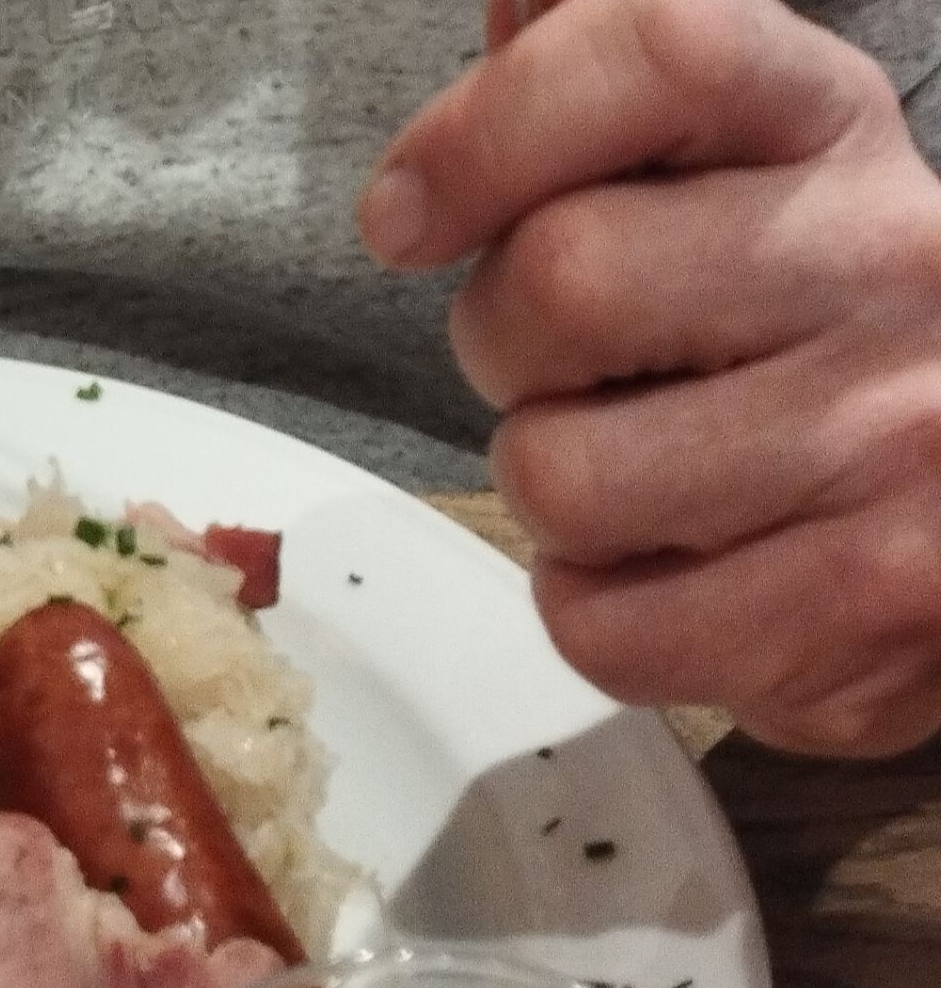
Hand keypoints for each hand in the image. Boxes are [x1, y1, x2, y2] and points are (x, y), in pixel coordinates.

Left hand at [360, 0, 940, 756]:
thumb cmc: (804, 328)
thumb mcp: (736, 168)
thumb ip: (613, 85)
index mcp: (829, 125)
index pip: (651, 50)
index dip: (485, 130)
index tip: (405, 217)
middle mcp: (884, 259)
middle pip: (559, 284)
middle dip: (504, 346)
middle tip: (570, 369)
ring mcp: (892, 435)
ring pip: (560, 474)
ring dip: (553, 489)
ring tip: (641, 469)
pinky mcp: (868, 595)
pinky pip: (600, 620)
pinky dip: (599, 608)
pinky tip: (676, 567)